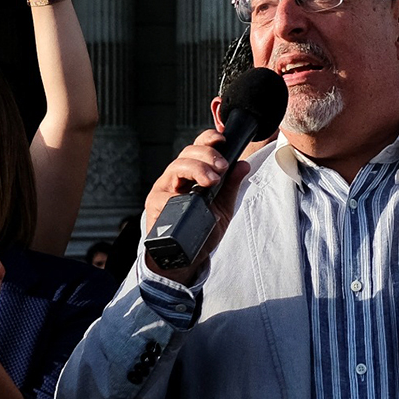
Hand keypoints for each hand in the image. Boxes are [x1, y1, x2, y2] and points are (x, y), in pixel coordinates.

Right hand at [143, 130, 250, 284]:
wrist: (186, 258)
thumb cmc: (202, 231)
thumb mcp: (222, 208)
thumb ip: (231, 187)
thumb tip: (244, 165)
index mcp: (191, 174)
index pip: (197, 147)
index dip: (208, 139)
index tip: (222, 140)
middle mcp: (175, 178)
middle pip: (187, 154)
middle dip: (207, 156)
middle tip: (221, 169)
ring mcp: (163, 190)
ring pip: (175, 168)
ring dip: (195, 169)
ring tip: (212, 180)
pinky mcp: (154, 206)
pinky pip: (164, 195)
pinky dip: (177, 194)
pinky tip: (188, 197)